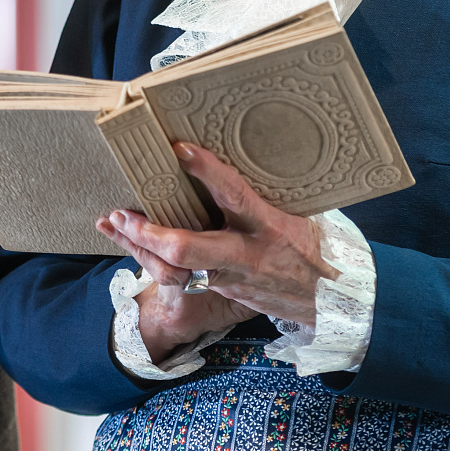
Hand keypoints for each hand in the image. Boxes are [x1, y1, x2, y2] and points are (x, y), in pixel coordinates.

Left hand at [103, 143, 338, 344]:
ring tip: (117, 222)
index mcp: (270, 227)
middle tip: (124, 213)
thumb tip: (244, 157)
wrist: (332, 302)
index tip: (180, 148)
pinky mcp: (224, 291)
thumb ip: (266, 196)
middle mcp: (245, 255)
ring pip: (178, 268)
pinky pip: (186, 275)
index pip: (233, 195)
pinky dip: (158, 259)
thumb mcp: (300, 215)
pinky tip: (138, 243)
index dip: (207, 171)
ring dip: (142, 248)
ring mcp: (231, 278)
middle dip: (150, 232)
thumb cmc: (317, 248)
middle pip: (188, 248)